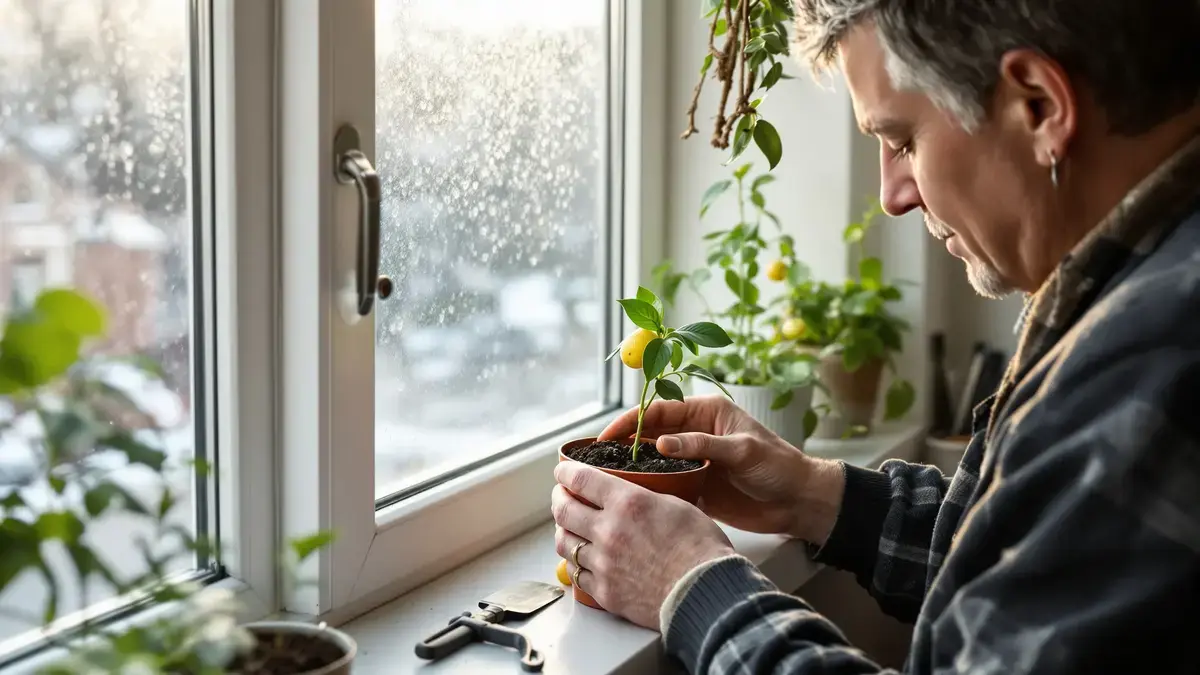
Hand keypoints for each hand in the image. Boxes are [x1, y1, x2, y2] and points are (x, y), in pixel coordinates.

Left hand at [551, 460, 734, 628]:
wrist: (705, 591)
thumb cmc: (701, 549)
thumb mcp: (678, 505)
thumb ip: (647, 498)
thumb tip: (636, 495)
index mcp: (628, 502)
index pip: (581, 479)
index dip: (566, 471)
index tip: (562, 470)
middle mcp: (609, 530)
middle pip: (564, 510)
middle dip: (558, 498)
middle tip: (561, 495)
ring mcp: (603, 563)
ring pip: (564, 542)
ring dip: (563, 530)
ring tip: (567, 527)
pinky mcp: (605, 591)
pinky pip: (577, 574)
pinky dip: (576, 562)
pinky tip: (581, 558)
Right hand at [598, 395, 843, 543]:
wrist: (799, 501)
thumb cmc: (778, 466)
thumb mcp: (742, 450)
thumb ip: (702, 445)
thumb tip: (661, 444)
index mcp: (706, 412)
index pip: (659, 411)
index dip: (630, 421)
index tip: (606, 436)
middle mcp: (696, 433)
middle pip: (650, 434)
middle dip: (624, 444)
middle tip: (596, 460)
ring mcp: (694, 460)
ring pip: (653, 460)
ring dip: (633, 468)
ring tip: (606, 480)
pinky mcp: (695, 485)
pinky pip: (665, 483)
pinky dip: (649, 488)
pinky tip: (631, 498)